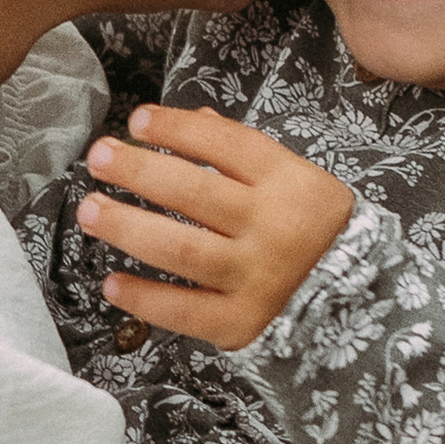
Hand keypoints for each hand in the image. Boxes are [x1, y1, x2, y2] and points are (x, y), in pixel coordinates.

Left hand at [74, 103, 354, 348]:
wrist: (355, 297)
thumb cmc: (309, 228)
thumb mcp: (291, 179)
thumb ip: (240, 151)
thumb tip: (189, 121)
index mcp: (288, 182)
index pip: (225, 144)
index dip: (176, 129)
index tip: (136, 121)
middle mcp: (272, 228)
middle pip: (193, 193)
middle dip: (137, 171)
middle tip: (98, 157)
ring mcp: (257, 278)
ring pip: (181, 249)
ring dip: (127, 227)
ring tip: (89, 210)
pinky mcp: (241, 322)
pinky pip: (185, 312)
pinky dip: (144, 298)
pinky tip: (111, 283)